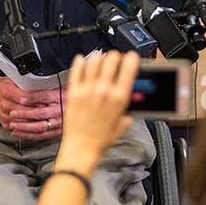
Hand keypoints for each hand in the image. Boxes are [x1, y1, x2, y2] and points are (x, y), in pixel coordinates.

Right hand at [0, 75, 64, 142]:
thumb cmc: (3, 86)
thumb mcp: (14, 79)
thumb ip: (26, 82)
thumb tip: (42, 82)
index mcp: (7, 91)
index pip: (25, 97)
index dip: (38, 99)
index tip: (48, 99)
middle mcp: (5, 104)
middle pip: (26, 110)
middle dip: (40, 111)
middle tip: (52, 110)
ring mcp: (5, 116)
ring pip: (25, 121)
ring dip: (37, 120)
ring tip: (48, 118)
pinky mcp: (6, 124)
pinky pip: (20, 128)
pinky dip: (31, 127)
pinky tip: (38, 124)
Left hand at [59, 51, 139, 167]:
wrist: (81, 148)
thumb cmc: (100, 139)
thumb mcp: (122, 124)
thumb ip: (128, 111)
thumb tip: (131, 103)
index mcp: (119, 99)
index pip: (128, 69)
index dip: (131, 59)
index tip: (132, 56)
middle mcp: (103, 91)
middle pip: (111, 61)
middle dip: (115, 56)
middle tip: (115, 58)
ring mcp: (87, 90)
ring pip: (93, 62)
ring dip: (99, 57)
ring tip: (100, 57)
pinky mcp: (73, 92)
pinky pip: (76, 71)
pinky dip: (79, 62)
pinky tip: (81, 59)